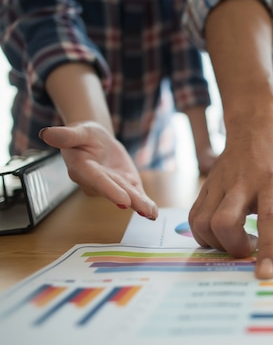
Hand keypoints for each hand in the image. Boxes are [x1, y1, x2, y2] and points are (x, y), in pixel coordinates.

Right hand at [39, 122, 157, 218]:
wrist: (94, 140)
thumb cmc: (83, 135)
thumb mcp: (77, 130)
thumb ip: (66, 135)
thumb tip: (47, 133)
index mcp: (83, 167)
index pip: (97, 180)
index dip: (109, 189)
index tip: (123, 200)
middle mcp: (97, 181)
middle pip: (114, 191)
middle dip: (128, 200)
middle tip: (142, 209)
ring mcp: (113, 184)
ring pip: (127, 195)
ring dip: (139, 204)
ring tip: (150, 213)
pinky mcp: (125, 185)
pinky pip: (135, 195)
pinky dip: (145, 204)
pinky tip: (153, 213)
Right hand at [188, 128, 272, 278]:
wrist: (254, 130)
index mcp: (272, 182)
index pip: (270, 217)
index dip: (268, 248)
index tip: (266, 274)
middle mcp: (242, 183)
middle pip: (224, 222)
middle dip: (234, 247)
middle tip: (250, 247)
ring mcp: (219, 185)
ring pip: (203, 223)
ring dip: (218, 243)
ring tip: (237, 239)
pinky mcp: (204, 188)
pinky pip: (194, 219)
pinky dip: (205, 235)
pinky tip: (223, 233)